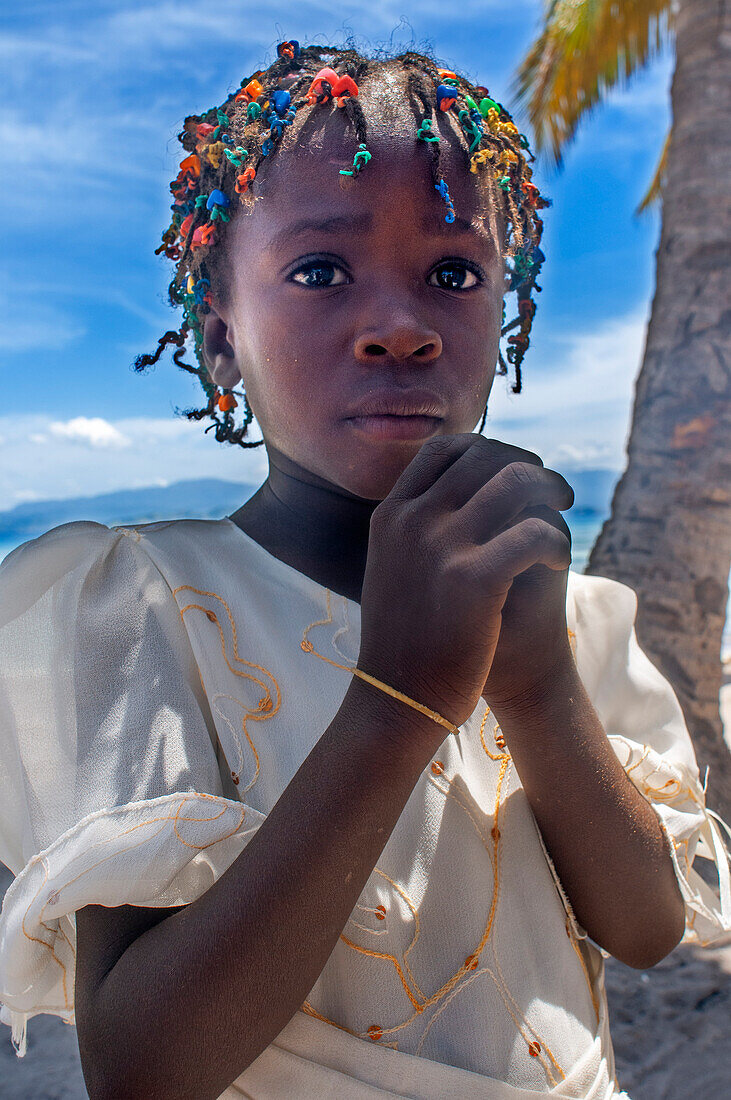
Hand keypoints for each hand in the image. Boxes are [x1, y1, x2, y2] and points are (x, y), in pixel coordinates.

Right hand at [358, 434, 572, 733]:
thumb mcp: (394, 571)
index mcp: (391, 516)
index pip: (443, 451)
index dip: (488, 450)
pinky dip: (558, 542)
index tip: (514, 471)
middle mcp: (411, 520)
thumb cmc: (406, 640)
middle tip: (553, 492)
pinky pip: (535, 532)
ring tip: (564, 516)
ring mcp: (439, 546)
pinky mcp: (472, 579)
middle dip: (529, 467)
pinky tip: (561, 565)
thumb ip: (416, 531)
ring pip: (516, 482)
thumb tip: (449, 498)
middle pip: (485, 457)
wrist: (398, 699)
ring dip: (551, 490)